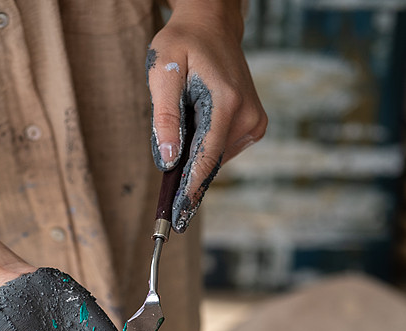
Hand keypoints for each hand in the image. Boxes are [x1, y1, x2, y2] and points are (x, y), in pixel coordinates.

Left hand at [147, 0, 266, 230]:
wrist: (212, 25)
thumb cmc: (183, 43)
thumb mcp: (163, 73)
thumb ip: (165, 119)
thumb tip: (167, 161)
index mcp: (227, 104)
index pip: (205, 160)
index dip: (189, 191)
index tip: (180, 218)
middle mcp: (248, 117)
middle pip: (209, 162)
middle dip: (186, 173)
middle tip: (169, 186)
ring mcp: (254, 122)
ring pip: (214, 158)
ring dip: (194, 153)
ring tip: (185, 117)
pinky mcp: (253, 126)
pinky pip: (221, 149)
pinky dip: (204, 146)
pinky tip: (198, 121)